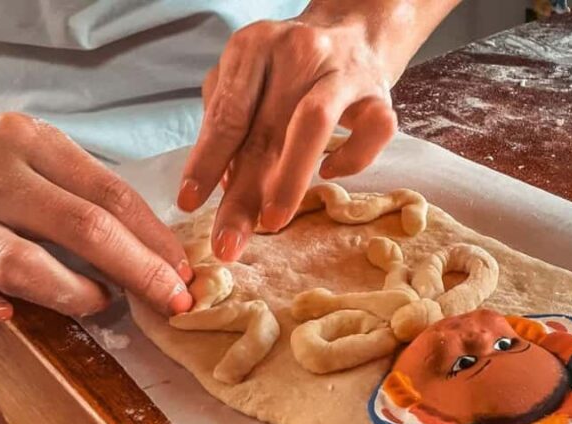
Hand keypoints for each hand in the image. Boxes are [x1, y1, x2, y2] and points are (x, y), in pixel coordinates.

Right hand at [0, 114, 192, 331]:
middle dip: (139, 270)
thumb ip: (90, 196)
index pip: (110, 193)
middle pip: (81, 226)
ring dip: (74, 294)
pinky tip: (4, 315)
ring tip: (100, 303)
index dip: (155, 238)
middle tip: (172, 301)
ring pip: (19, 263)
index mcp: (27, 141)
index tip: (184, 271)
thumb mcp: (40, 163)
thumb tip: (162, 253)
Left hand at [177, 16, 397, 261]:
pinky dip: (351, 160)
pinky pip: (372, 133)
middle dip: (243, 195)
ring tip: (271, 223)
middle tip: (226, 243)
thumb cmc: (287, 68)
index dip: (207, 161)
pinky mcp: (381, 94)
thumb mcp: (246, 80)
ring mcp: (343, 71)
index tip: (190, 202)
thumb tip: (223, 186)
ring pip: (315, 125)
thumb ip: (229, 125)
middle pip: (265, 131)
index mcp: (254, 47)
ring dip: (290, 179)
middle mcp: (298, 52)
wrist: (352, 33)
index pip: (227, 114)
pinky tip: (328, 174)